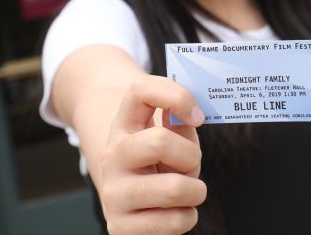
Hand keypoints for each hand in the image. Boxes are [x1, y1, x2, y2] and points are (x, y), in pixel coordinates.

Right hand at [99, 74, 206, 234]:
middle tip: (190, 167)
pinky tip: (172, 213)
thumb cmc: (162, 163)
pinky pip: (175, 222)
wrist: (132, 205)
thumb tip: (192, 115)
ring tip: (183, 192)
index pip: (141, 90)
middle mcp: (112, 156)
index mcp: (124, 125)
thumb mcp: (171, 136)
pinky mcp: (120, 228)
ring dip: (195, 191)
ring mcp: (112, 193)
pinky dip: (186, 218)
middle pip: (160, 141)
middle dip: (192, 157)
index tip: (198, 117)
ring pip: (175, 189)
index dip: (177, 96)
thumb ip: (181, 121)